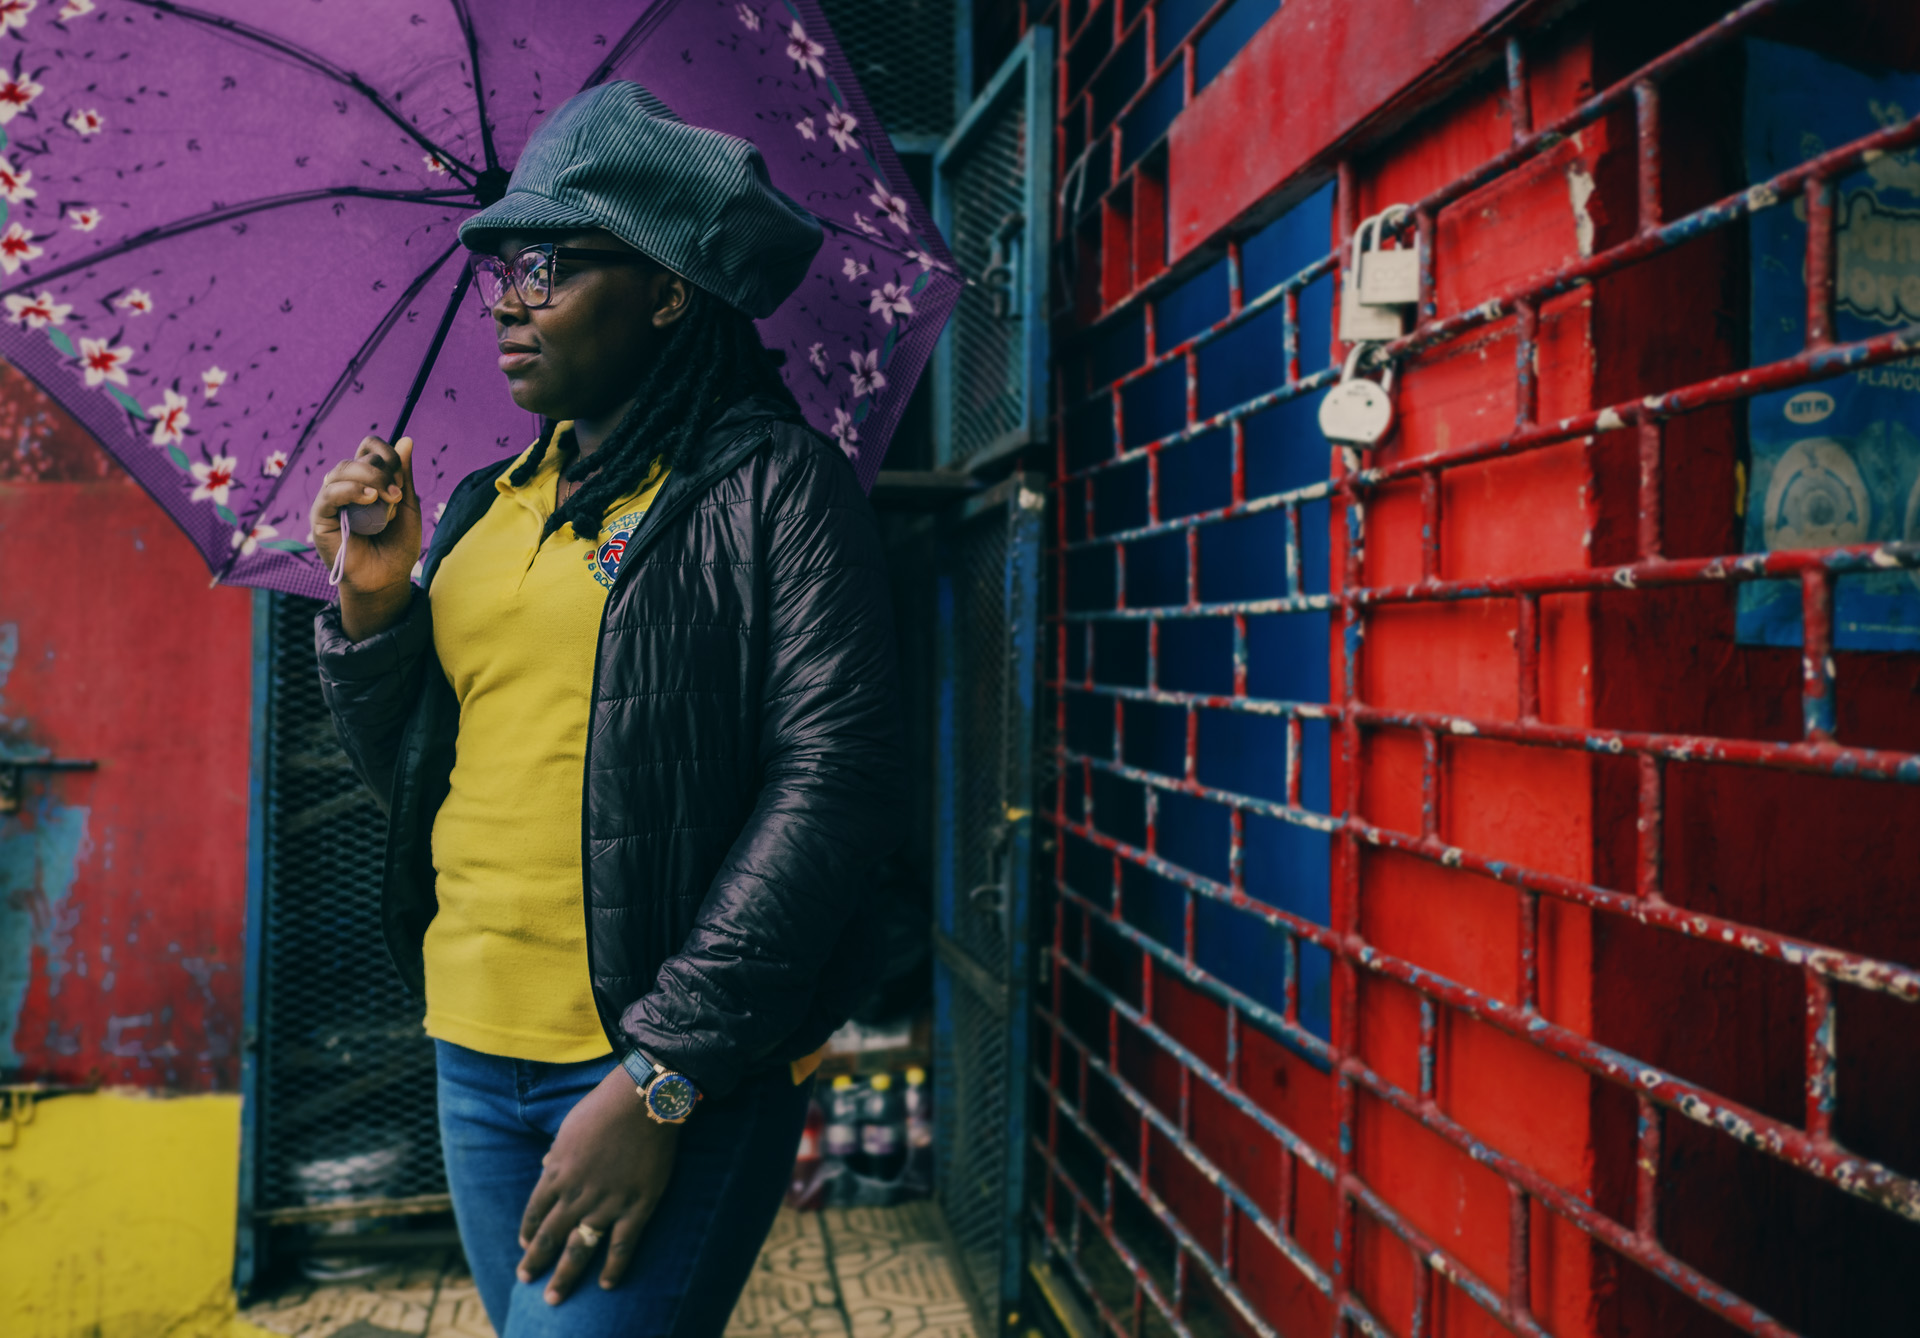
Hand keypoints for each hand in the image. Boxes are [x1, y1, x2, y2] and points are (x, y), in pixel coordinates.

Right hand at [309, 434, 422, 639]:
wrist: (387, 579)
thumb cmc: (397, 545)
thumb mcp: (408, 506)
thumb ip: (403, 475)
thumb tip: (407, 439)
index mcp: (367, 480)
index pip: (369, 449)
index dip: (386, 454)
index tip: (401, 478)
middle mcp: (346, 486)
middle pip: (357, 459)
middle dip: (382, 471)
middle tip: (398, 495)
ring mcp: (332, 500)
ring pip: (342, 471)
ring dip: (370, 479)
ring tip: (388, 499)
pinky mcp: (321, 517)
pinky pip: (329, 494)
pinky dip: (350, 491)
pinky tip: (370, 499)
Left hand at [517, 1065, 681, 1304]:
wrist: (640, 1101)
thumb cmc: (603, 1107)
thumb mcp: (568, 1128)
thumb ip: (556, 1154)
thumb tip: (546, 1166)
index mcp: (556, 1173)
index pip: (535, 1212)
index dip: (528, 1231)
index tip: (524, 1246)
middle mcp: (575, 1194)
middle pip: (549, 1237)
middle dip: (534, 1262)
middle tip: (524, 1280)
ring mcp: (605, 1204)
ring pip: (579, 1248)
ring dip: (563, 1275)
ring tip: (552, 1298)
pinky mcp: (636, 1207)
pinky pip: (622, 1245)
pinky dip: (613, 1268)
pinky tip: (606, 1285)